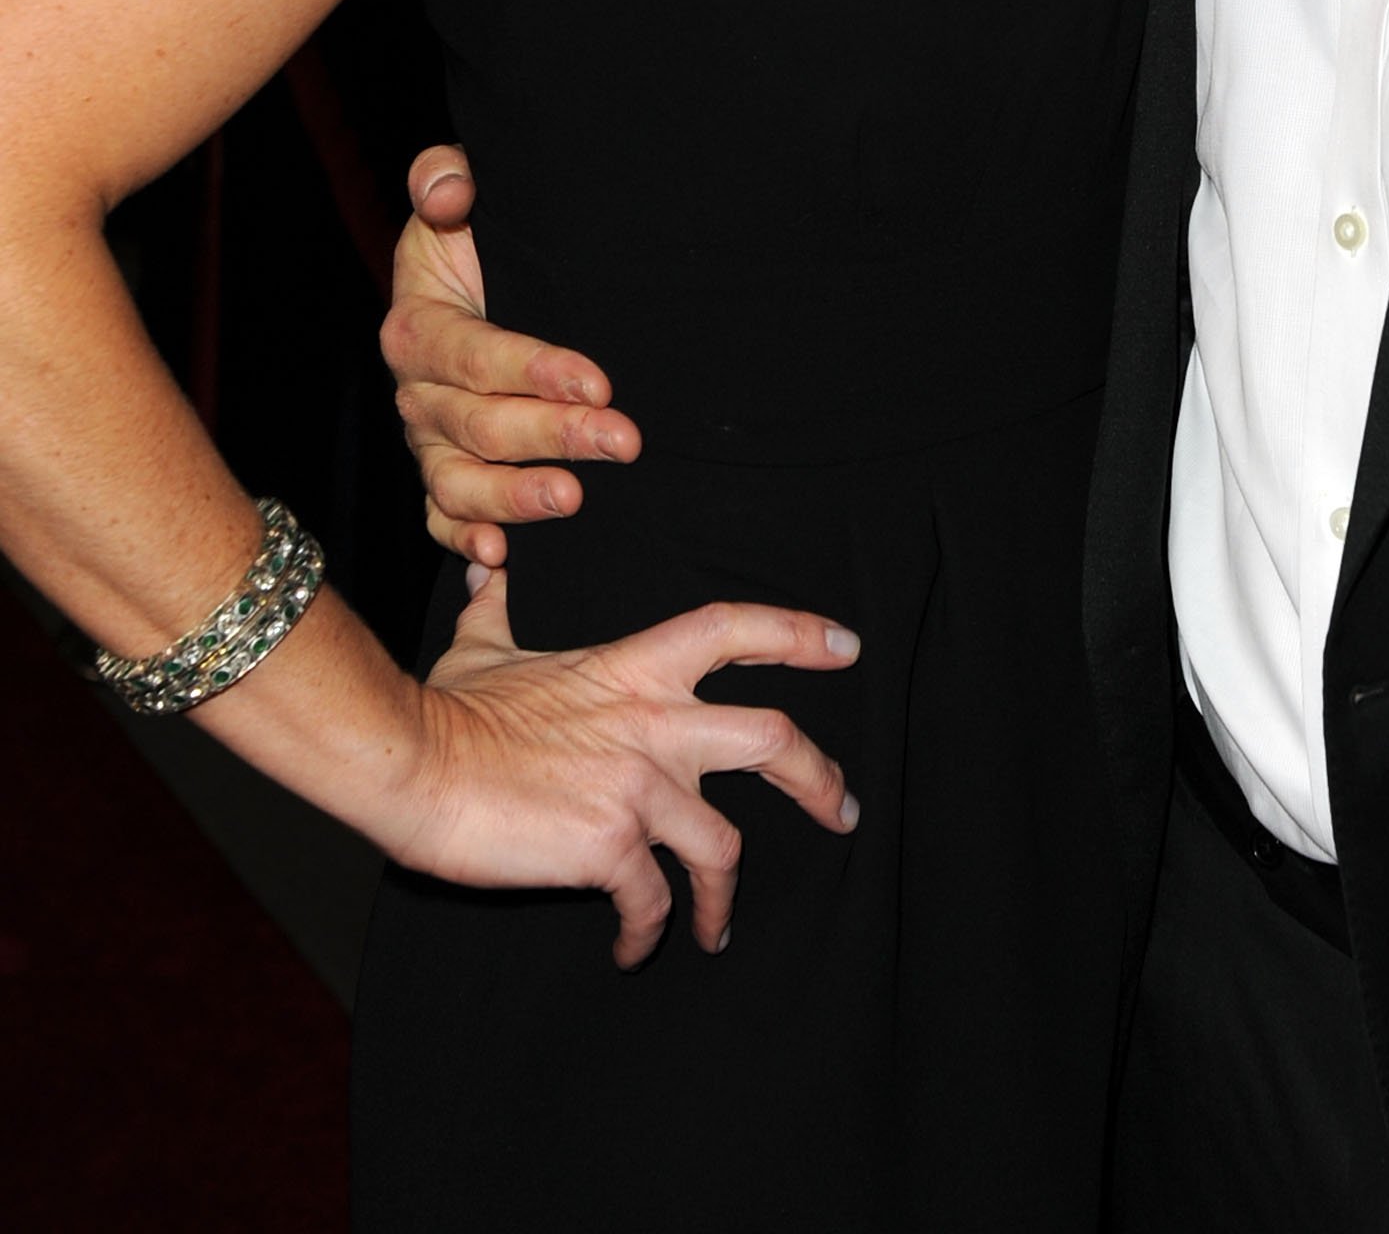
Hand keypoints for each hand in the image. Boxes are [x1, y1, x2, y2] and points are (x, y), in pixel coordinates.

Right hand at [382, 143, 641, 568]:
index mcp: (419, 327)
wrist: (478, 287)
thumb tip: (448, 190)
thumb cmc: (478, 242)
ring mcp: (428, 444)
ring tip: (575, 499)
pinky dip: (466, 541)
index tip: (599, 378)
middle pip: (479, 424)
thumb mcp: (461, 197)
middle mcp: (417, 393)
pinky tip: (504, 556)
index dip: (534, 368)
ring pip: (460, 483)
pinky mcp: (442, 480)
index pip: (475, 354)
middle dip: (554, 434)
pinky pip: (443, 521)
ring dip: (516, 497)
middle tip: (622, 440)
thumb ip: (445, 177)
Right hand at [397, 566, 860, 967]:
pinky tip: (635, 950)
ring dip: (724, 899)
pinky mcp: (609, 847)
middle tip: (844, 811)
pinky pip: (653, 903)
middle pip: (774, 739)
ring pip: (725, 846)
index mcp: (635, 669)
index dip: (799, 634)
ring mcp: (638, 786)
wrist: (415, 765)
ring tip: (717, 928)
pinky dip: (652, 934)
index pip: (735, 629)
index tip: (847, 647)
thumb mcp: (485, 643)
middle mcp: (655, 724)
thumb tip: (491, 564)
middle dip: (821, 781)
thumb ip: (503, 606)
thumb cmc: (448, 708)